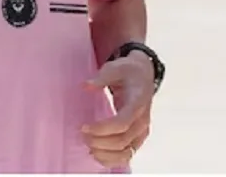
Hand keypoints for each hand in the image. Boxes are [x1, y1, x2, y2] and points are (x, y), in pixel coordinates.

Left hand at [82, 53, 154, 168]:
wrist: (144, 75)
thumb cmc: (129, 71)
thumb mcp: (117, 67)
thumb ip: (102, 77)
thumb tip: (86, 86)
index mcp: (138, 102)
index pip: (122, 123)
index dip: (102, 129)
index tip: (84, 127)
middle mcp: (143, 120)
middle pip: (122, 141)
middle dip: (99, 141)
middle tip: (82, 134)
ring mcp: (142, 131)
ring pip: (125, 153)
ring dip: (104, 153)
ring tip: (88, 144)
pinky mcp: (137, 138)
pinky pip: (126, 156)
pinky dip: (111, 159)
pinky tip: (96, 152)